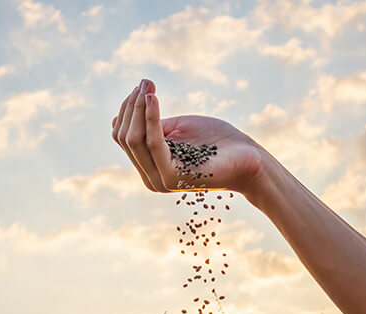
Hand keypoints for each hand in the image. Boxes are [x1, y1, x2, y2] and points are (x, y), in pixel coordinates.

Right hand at [111, 79, 267, 194]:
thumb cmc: (216, 141)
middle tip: (145, 82)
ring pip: (134, 140)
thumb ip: (151, 125)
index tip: (143, 85)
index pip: (123, 137)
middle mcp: (151, 177)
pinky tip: (153, 99)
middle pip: (125, 138)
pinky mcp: (172, 176)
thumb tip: (117, 117)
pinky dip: (151, 118)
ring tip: (148, 87)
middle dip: (131, 106)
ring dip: (139, 109)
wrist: (247, 157)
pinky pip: (153, 142)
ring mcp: (160, 179)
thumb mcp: (177, 128)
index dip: (128, 109)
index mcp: (150, 167)